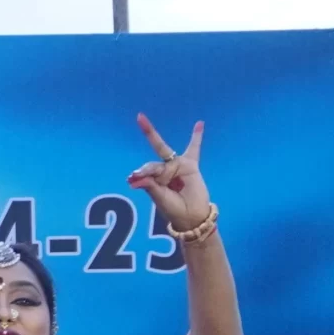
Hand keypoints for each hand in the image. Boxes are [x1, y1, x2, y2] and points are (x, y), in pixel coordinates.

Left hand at [128, 114, 212, 234]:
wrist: (192, 216)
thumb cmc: (173, 208)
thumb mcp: (160, 199)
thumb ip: (150, 186)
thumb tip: (133, 178)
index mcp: (152, 180)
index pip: (146, 170)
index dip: (142, 172)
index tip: (133, 177)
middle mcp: (163, 171)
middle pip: (154, 161)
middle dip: (149, 143)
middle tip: (140, 118)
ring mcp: (177, 166)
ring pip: (168, 157)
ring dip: (167, 169)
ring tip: (174, 183)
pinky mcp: (191, 165)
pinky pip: (194, 148)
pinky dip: (197, 136)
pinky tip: (199, 124)